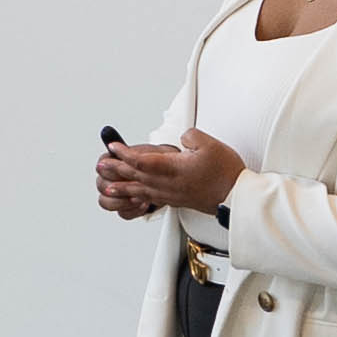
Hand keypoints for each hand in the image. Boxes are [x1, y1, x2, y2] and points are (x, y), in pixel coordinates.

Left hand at [95, 129, 239, 217]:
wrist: (236, 198)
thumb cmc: (226, 173)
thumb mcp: (210, 144)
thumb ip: (191, 136)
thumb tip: (181, 138)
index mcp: (174, 168)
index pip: (142, 160)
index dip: (125, 153)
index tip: (113, 147)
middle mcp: (169, 184)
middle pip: (136, 176)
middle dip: (117, 170)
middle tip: (101, 166)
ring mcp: (172, 194)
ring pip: (141, 190)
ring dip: (123, 187)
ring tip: (108, 188)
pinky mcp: (178, 201)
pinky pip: (152, 199)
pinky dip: (139, 197)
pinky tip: (135, 198)